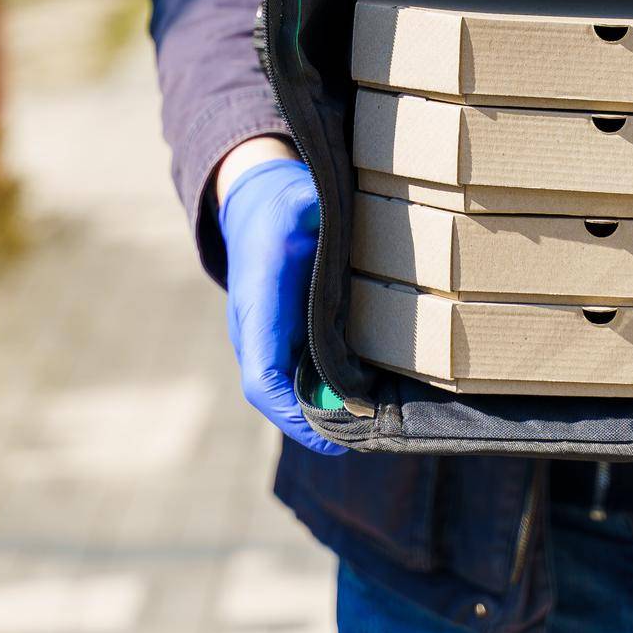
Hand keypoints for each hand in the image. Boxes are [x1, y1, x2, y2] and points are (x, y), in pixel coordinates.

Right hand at [217, 157, 347, 456]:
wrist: (254, 205)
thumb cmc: (279, 203)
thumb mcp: (297, 195)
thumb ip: (313, 206)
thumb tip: (329, 212)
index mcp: (258, 303)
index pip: (262, 375)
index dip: (292, 414)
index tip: (332, 436)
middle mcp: (256, 331)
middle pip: (278, 397)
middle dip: (319, 424)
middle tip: (373, 437)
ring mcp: (266, 338)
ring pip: (291, 391)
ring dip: (328, 413)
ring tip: (378, 426)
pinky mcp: (283, 337)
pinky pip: (302, 376)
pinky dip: (331, 392)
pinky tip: (372, 396)